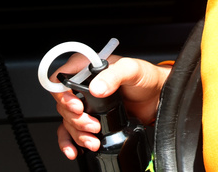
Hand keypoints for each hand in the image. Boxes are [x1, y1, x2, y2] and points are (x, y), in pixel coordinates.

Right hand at [50, 54, 169, 160]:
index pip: (60, 79)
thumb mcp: (131, 70)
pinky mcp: (91, 118)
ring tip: (93, 139)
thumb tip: (97, 88)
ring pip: (67, 121)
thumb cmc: (145, 77)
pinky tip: (75, 150)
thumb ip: (113, 76)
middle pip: (63, 105)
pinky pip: (71, 131)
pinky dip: (70, 142)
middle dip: (76, 119)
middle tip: (93, 124)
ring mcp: (86, 103)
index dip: (63, 95)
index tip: (77, 106)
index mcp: (86, 67)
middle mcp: (82, 84)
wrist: (157, 97)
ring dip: (77, 134)